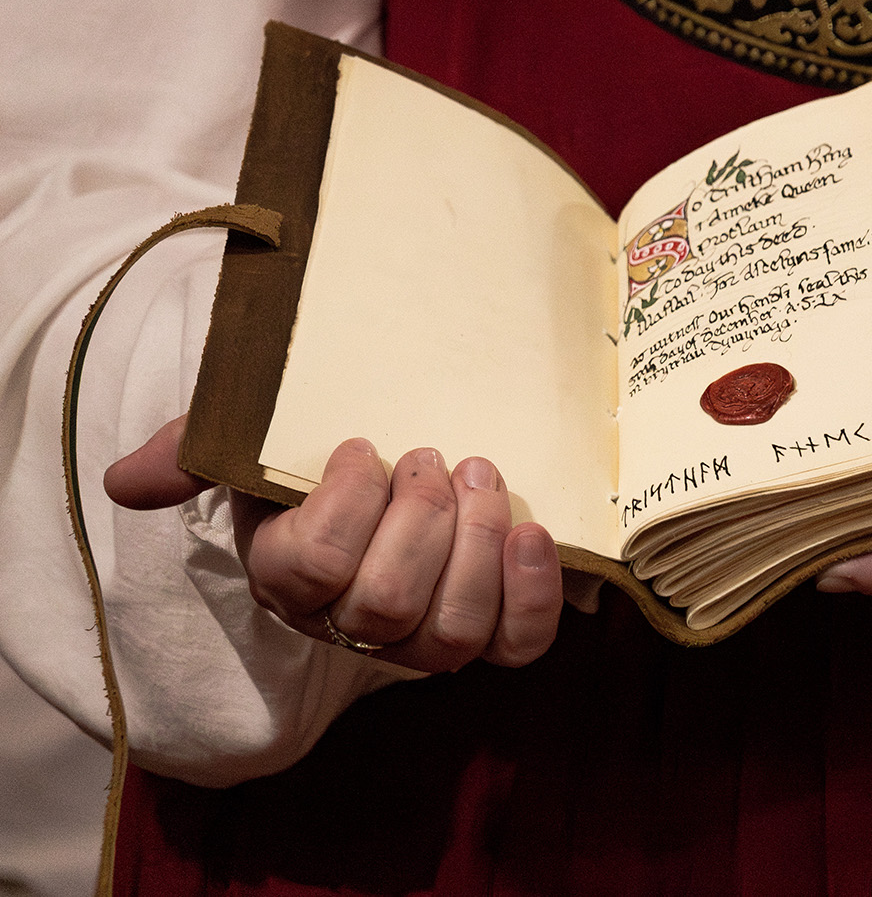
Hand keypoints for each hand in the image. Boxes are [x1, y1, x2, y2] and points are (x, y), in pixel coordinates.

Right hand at [105, 416, 562, 671]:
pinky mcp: (493, 632)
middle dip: (421, 522)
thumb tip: (123, 482)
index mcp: (290, 578)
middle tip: (432, 458)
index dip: (347, 505)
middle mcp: (353, 622)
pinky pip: (517, 644)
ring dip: (476, 545)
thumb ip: (190, 454)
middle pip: (388, 604)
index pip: (313, 567)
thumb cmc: (319, 458)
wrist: (401, 461)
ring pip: (453, 631)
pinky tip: (532, 533)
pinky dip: (532, 593)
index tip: (364, 446)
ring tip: (481, 477)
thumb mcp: (250, 443)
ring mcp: (424, 636)